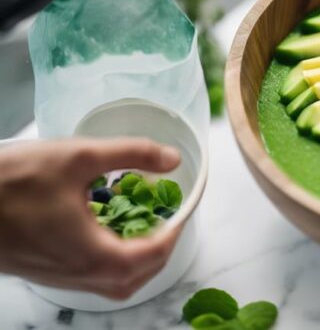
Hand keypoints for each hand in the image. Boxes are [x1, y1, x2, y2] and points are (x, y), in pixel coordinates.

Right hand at [0, 138, 181, 299]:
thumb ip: (131, 154)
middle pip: (139, 275)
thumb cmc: (10, 181)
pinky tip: (110, 229)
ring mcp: (61, 278)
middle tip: (170, 216)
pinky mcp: (47, 272)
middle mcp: (79, 275)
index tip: (185, 207)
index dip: (177, 229)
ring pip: (116, 282)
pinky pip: (93, 276)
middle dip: (162, 246)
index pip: (155, 254)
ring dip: (139, 258)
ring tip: (146, 223)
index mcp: (93, 254)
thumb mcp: (78, 156)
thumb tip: (171, 158)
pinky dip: (113, 259)